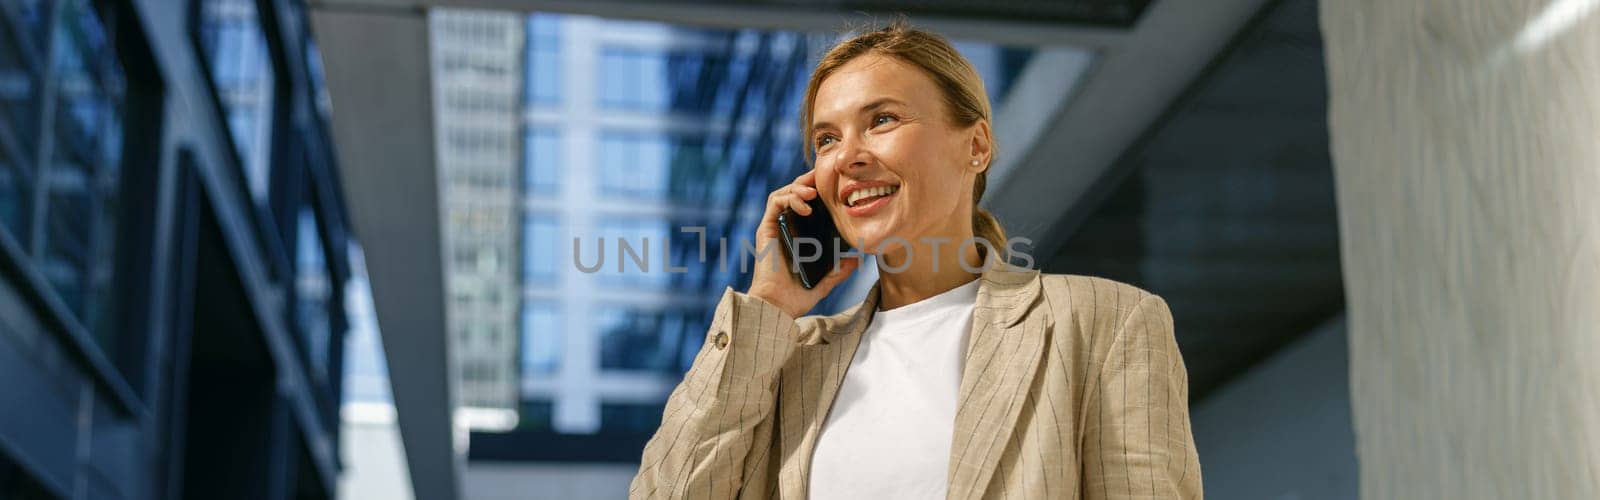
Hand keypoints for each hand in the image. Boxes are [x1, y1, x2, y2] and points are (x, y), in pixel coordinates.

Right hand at [746, 170, 860, 318]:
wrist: (777, 307)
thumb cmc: (797, 296)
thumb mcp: (825, 281)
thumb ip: (840, 270)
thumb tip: (858, 259)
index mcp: (798, 235)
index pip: (806, 204)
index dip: (818, 190)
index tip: (834, 184)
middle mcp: (785, 228)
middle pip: (794, 193)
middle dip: (808, 181)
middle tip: (823, 177)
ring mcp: (774, 227)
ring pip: (783, 193)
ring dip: (799, 187)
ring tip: (814, 192)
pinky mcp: (766, 229)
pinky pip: (774, 203)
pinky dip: (789, 198)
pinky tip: (805, 206)